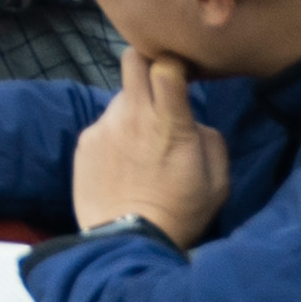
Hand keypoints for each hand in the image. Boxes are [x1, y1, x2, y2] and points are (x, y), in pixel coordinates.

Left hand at [69, 47, 232, 245]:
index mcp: (169, 121)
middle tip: (157, 90)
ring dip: (132, 110)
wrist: (128, 242)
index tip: (181, 76)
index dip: (173, 62)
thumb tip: (194, 122)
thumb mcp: (216, 181)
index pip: (165, 63)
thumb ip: (210, 139)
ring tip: (140, 145)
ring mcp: (104, 126)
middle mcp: (132, 115)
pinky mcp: (83, 141)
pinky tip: (121, 163)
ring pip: (119, 97)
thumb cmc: (180, 213)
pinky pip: (103, 125)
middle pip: (132, 59)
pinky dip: (114, 135)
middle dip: (146, 64)